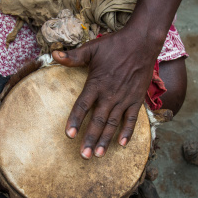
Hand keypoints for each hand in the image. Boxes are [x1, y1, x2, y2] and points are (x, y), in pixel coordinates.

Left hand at [52, 26, 160, 158]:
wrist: (143, 42)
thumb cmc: (115, 45)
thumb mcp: (92, 48)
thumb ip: (73, 56)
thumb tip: (54, 54)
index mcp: (97, 83)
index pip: (83, 105)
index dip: (75, 120)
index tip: (68, 135)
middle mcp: (110, 94)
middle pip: (98, 120)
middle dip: (90, 139)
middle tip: (84, 155)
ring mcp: (125, 98)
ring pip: (113, 123)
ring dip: (106, 139)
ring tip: (99, 155)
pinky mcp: (137, 99)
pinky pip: (132, 118)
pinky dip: (128, 132)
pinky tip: (122, 144)